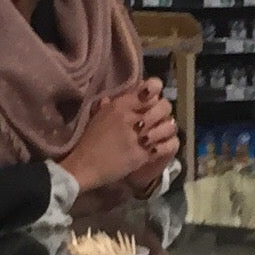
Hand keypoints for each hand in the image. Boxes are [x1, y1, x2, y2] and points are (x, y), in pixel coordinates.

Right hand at [63, 83, 178, 194]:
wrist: (84, 166)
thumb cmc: (89, 140)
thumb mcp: (98, 115)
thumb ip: (110, 104)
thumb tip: (119, 95)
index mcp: (119, 105)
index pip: (151, 88)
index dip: (156, 92)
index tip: (151, 99)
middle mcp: (131, 118)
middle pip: (164, 106)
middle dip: (164, 111)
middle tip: (157, 119)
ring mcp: (138, 137)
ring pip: (169, 125)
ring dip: (167, 129)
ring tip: (160, 134)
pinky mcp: (143, 155)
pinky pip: (167, 146)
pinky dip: (168, 145)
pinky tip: (161, 146)